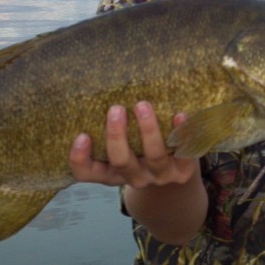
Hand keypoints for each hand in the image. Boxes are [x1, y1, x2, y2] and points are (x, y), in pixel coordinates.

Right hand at [69, 101, 199, 188]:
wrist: (175, 172)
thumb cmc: (139, 149)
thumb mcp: (121, 144)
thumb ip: (109, 125)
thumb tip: (98, 87)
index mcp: (112, 172)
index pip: (87, 173)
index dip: (80, 159)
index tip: (81, 136)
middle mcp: (134, 177)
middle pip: (121, 162)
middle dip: (117, 136)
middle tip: (115, 109)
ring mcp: (160, 176)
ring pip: (154, 157)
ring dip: (148, 130)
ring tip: (142, 105)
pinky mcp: (183, 171)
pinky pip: (185, 155)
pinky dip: (183, 134)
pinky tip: (180, 115)